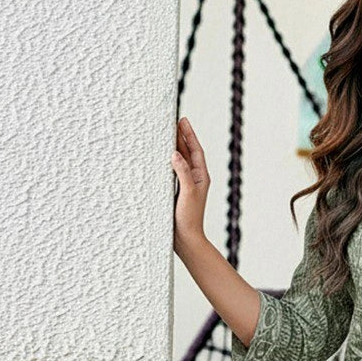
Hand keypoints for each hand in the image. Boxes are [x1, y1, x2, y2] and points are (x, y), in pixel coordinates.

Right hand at [171, 116, 209, 251]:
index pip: (196, 150)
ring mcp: (185, 185)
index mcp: (201, 177)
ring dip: (174, 147)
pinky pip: (172, 171)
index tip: (183, 120)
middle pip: (188, 152)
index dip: (189, 135)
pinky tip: (160, 157)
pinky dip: (167, 161)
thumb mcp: (188, 194)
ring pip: (180, 161)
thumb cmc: (190, 219)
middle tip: (173, 121)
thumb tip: (176, 153)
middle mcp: (194, 179)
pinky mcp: (176, 192)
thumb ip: (183, 173)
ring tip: (166, 133)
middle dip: (181, 136)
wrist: (186, 240)